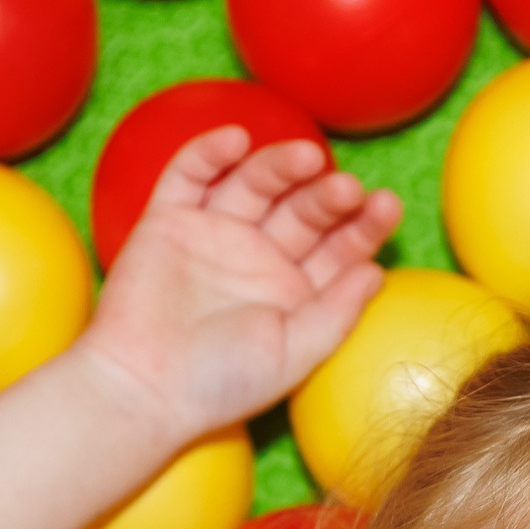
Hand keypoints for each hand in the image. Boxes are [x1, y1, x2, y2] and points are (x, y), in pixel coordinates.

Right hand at [80, 128, 402, 436]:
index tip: (387, 207)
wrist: (142, 389)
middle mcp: (258, 257)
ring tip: (306, 158)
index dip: (363, 226)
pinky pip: (189, 176)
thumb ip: (337, 312)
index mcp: (295, 290)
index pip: (338, 248)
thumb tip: (377, 271)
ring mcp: (214, 234)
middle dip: (326, 197)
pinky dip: (209, 153)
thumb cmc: (221, 383)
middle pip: (303, 210)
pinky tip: (236, 140)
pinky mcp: (168, 221)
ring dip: (281, 166)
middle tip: (345, 188)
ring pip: (254, 183)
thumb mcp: (294, 353)